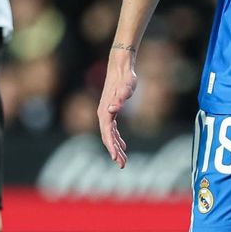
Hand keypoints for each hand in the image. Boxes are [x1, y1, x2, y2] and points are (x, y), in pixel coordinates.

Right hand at [98, 46, 137, 166]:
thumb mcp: (127, 86)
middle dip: (114, 152)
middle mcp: (103, 113)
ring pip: (110, 135)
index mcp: (105, 111)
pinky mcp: (111, 110)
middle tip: (123, 165)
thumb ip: (121, 97)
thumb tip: (112, 109)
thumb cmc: (125, 77)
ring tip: (123, 160)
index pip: (107, 134)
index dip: (112, 147)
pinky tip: (123, 146)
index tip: (116, 159)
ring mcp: (106, 112)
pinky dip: (117, 138)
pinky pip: (113, 129)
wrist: (120, 66)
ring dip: (116, 147)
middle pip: (107, 137)